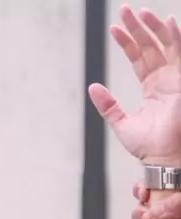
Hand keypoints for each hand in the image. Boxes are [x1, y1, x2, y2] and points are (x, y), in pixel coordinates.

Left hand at [89, 6, 180, 163]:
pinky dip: (175, 37)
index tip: (113, 30)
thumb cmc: (147, 146)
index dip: (127, 42)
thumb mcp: (121, 122)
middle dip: (138, 27)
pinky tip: (168, 22)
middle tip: (125, 10)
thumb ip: (108, 105)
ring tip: (140, 12)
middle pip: (151, 45)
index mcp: (152, 86)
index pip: (139, 57)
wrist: (162, 159)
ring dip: (154, 26)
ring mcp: (176, 78)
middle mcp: (165, 79)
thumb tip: (93, 87)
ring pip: (166, 43)